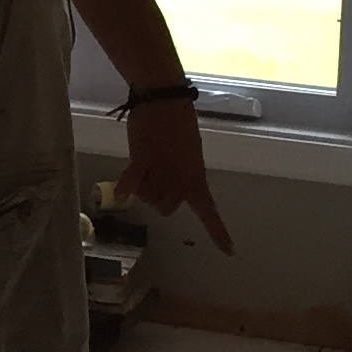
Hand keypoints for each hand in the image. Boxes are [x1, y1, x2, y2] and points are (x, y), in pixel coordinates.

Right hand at [117, 100, 234, 252]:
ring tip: (144, 163)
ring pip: (147, 197)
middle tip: (154, 176)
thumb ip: (181, 173)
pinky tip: (121, 195)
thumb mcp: (188, 152)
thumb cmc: (178, 122)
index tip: (230, 252)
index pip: (209, 211)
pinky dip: (126, 189)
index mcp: (196, 178)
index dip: (219, 233)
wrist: (164, 99)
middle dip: (157, 197)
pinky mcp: (142, 161)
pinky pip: (133, 183)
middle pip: (165, 208)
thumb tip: (166, 186)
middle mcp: (181, 180)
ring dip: (141, 186)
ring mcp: (162, 172)